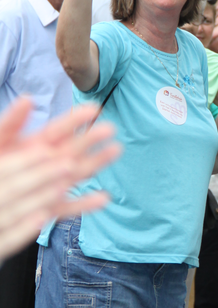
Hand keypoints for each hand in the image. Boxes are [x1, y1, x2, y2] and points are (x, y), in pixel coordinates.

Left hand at [0, 97, 120, 260]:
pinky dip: (86, 204)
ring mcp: (53, 185)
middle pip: (74, 148)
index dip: (75, 119)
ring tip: (116, 150)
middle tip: (110, 128)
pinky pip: (70, 206)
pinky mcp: (51, 208)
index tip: (93, 108)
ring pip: (79, 173)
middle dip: (91, 138)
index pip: (59, 129)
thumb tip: (27, 98)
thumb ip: (11, 122)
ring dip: (98, 162)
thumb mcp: (0, 140)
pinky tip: (103, 198)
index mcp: (36, 145)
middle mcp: (49, 163)